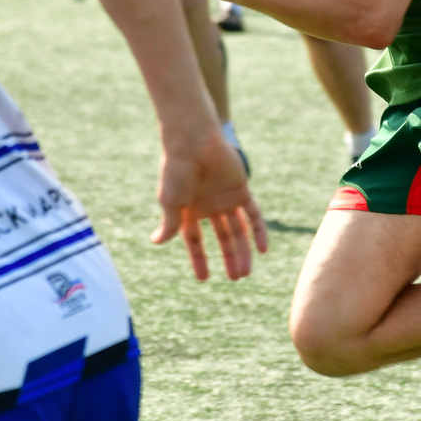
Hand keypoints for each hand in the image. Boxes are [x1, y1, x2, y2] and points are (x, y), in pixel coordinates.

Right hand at [150, 132, 267, 279]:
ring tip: (245, 272)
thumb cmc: (177, 170)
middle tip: (235, 278)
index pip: (194, 240)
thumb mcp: (171, 202)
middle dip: (228, 257)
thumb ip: (170, 224)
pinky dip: (259, 231)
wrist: (193, 142)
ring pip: (238, 230)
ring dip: (243, 250)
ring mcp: (226, 198)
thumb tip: (157, 243)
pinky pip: (253, 214)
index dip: (199, 259)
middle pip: (222, 237)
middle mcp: (208, 206)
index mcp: (188, 210)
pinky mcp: (241, 189)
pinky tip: (263, 249)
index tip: (203, 279)